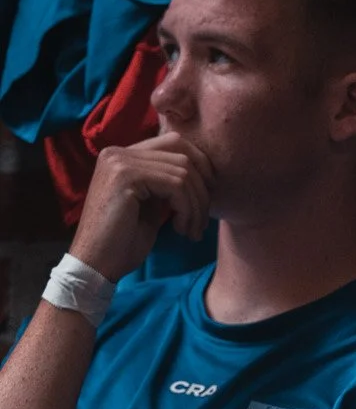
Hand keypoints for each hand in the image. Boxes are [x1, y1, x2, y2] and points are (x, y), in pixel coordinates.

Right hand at [70, 133, 212, 281]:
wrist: (96, 265)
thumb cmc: (123, 241)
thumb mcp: (150, 204)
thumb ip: (167, 182)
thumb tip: (203, 172)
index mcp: (122, 155)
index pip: (174, 142)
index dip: (200, 166)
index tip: (207, 195)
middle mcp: (118, 152)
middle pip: (182, 155)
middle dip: (201, 189)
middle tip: (202, 220)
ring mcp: (119, 161)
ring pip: (183, 172)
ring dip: (196, 205)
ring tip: (192, 230)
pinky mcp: (125, 176)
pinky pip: (176, 185)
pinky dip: (187, 209)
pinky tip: (180, 229)